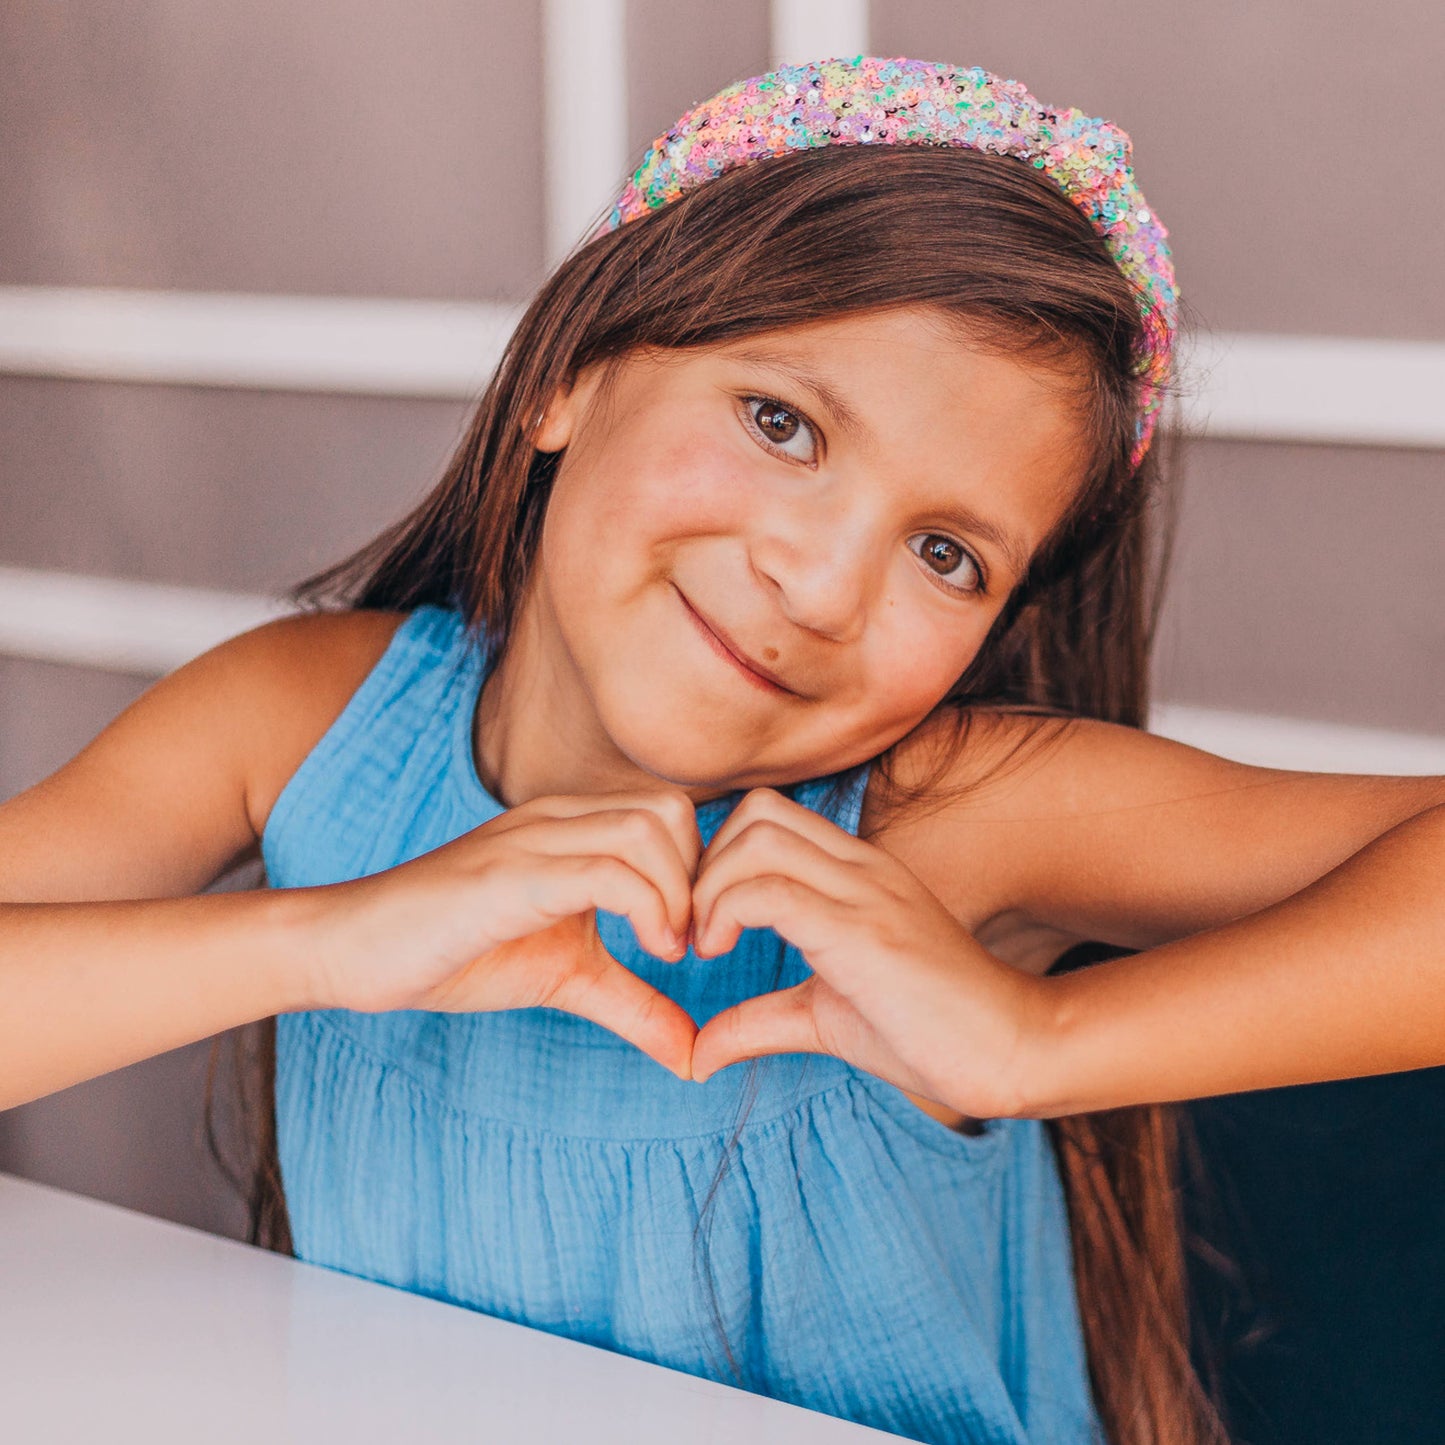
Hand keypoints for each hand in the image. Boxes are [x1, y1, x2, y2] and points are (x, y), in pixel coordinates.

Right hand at [312, 789, 702, 1078]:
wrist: (354, 951)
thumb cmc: (456, 953)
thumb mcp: (566, 978)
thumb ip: (633, 1004)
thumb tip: (695, 1055)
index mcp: (572, 827)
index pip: (672, 814)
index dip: (701, 873)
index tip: (691, 938)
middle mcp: (557, 819)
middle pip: (672, 811)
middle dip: (700, 879)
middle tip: (686, 944)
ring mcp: (531, 841)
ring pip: (648, 831)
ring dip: (679, 896)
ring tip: (667, 951)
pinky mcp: (508, 876)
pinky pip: (604, 871)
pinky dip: (649, 910)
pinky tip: (649, 953)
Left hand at [687, 788, 1042, 1120]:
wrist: (1013, 1051)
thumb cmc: (929, 1034)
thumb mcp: (825, 1018)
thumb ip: (760, 1022)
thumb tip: (696, 1054)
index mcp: (858, 874)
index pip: (769, 816)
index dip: (718, 859)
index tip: (703, 924)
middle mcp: (862, 867)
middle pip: (756, 811)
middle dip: (704, 865)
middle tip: (694, 930)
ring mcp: (866, 892)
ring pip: (756, 839)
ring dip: (709, 888)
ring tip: (706, 945)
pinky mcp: (864, 932)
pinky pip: (770, 890)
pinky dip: (724, 913)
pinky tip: (720, 955)